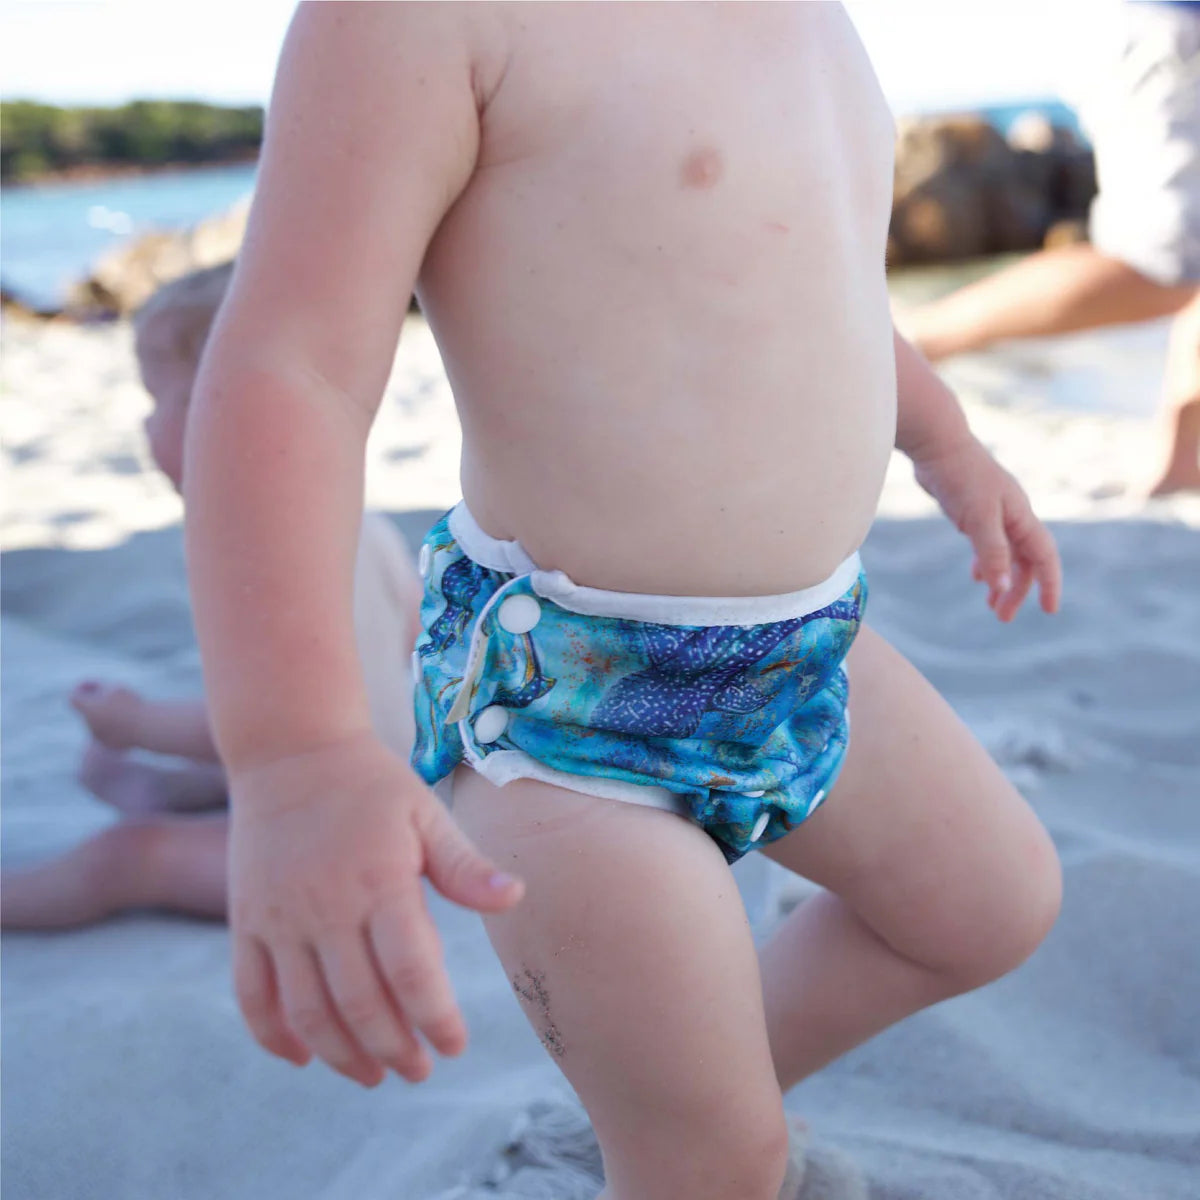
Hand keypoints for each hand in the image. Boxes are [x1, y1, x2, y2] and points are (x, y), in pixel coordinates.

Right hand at [228, 732, 523, 1085]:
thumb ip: (465, 865)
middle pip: (360, 1005)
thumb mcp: (425, 813)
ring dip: (341, 1056)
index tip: (454, 1046)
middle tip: (419, 1070)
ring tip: (373, 1075)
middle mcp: (325, 908)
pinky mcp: (247, 921)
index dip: (435, 1019)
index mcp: (379, 882)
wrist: (290, 750)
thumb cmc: (370, 784)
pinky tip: (304, 1057)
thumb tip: (515, 898)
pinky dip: (273, 1035)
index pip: (411, 973)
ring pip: (306, 1012)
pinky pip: (252, 994)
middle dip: (394, 1050)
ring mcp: (279, 919)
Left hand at [913, 435, 1061, 621]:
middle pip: (1024, 561)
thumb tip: (1003, 586)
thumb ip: (991, 552)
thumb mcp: (978, 517)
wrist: (937, 444)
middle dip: (1017, 591)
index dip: (1049, 583)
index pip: (1044, 556)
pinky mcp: (973, 511)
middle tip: (1001, 617)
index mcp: (1021, 517)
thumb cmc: (961, 477)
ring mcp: (994, 513)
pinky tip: (975, 576)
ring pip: (1006, 554)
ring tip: (991, 606)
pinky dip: (985, 563)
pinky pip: (988, 545)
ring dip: (1001, 580)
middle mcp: (1013, 516)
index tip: (1049, 611)